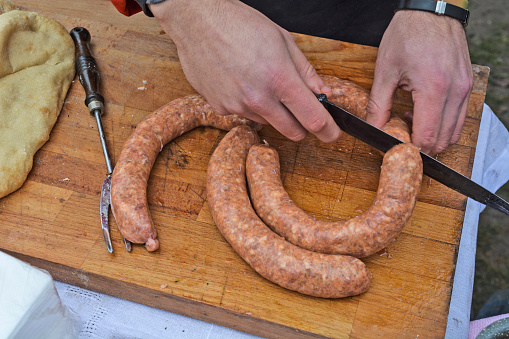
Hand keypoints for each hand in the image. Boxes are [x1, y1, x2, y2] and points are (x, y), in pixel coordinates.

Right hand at [149, 0, 339, 142]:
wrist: (198, 21)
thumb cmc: (241, 24)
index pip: (313, 118)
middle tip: (299, 110)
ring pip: (267, 121)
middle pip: (292, 131)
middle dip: (301, 125)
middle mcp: (258, 98)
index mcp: (280, 78)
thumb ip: (306, 72)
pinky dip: (247, 104)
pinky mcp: (220, 109)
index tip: (332, 135)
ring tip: (258, 79)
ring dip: (270, 109)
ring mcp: (237, 106)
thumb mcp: (283, 40)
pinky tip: (239, 81)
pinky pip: (243, 114)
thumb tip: (322, 93)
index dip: (328, 131)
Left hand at [366, 10, 472, 155]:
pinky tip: (424, 111)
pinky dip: (443, 123)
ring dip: (433, 135)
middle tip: (402, 135)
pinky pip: (459, 116)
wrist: (429, 11)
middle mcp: (455, 91)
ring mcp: (465, 88)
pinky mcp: (468, 85)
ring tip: (412, 120)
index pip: (426, 137)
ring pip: (454, 131)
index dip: (410, 148)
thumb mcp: (385, 71)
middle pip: (442, 140)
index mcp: (433, 89)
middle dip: (421, 145)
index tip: (396, 146)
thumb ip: (378, 105)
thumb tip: (373, 128)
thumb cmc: (407, 35)